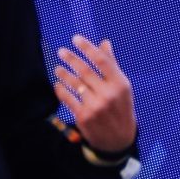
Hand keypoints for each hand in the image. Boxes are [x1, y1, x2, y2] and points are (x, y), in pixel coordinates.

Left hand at [53, 35, 136, 154]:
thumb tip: (104, 42)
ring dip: (63, 73)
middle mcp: (108, 94)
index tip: (75, 39)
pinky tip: (58, 84)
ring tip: (57, 68)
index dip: (87, 47)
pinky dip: (61, 89)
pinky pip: (68, 99)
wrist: (119, 140)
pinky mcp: (84, 117)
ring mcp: (95, 106)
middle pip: (85, 70)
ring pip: (75, 84)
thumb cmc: (120, 107)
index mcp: (120, 84)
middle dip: (71, 58)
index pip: (101, 60)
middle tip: (61, 51)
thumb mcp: (122, 87)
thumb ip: (112, 65)